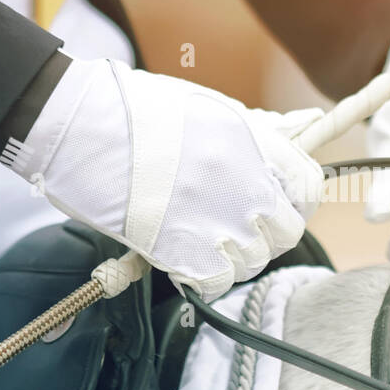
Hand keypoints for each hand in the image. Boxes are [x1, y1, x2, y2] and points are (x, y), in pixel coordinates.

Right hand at [10, 57, 323, 299]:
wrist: (80, 126)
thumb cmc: (135, 112)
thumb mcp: (208, 107)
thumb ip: (255, 131)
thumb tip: (297, 129)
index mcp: (257, 144)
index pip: (309, 187)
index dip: (297, 200)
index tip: (279, 205)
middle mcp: (248, 186)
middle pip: (286, 232)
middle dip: (267, 233)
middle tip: (233, 226)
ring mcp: (220, 223)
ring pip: (252, 261)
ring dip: (233, 256)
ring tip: (202, 238)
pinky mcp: (186, 252)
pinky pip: (218, 282)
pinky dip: (205, 276)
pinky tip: (184, 257)